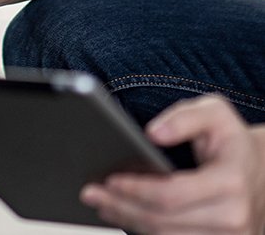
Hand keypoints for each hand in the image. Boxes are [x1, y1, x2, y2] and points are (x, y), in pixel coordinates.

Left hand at [80, 95, 264, 233]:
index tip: (109, 179)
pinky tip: (124, 215)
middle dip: (121, 206)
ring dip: (128, 221)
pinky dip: (145, 230)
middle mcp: (232, 217)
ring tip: (101, 203)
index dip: (136, 189)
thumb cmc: (231, 141)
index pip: (172, 194)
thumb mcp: (215, 113)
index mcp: (230, 182)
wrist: (262, 172)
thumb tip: (153, 132)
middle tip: (90, 192)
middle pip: (163, 220)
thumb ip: (184, 117)